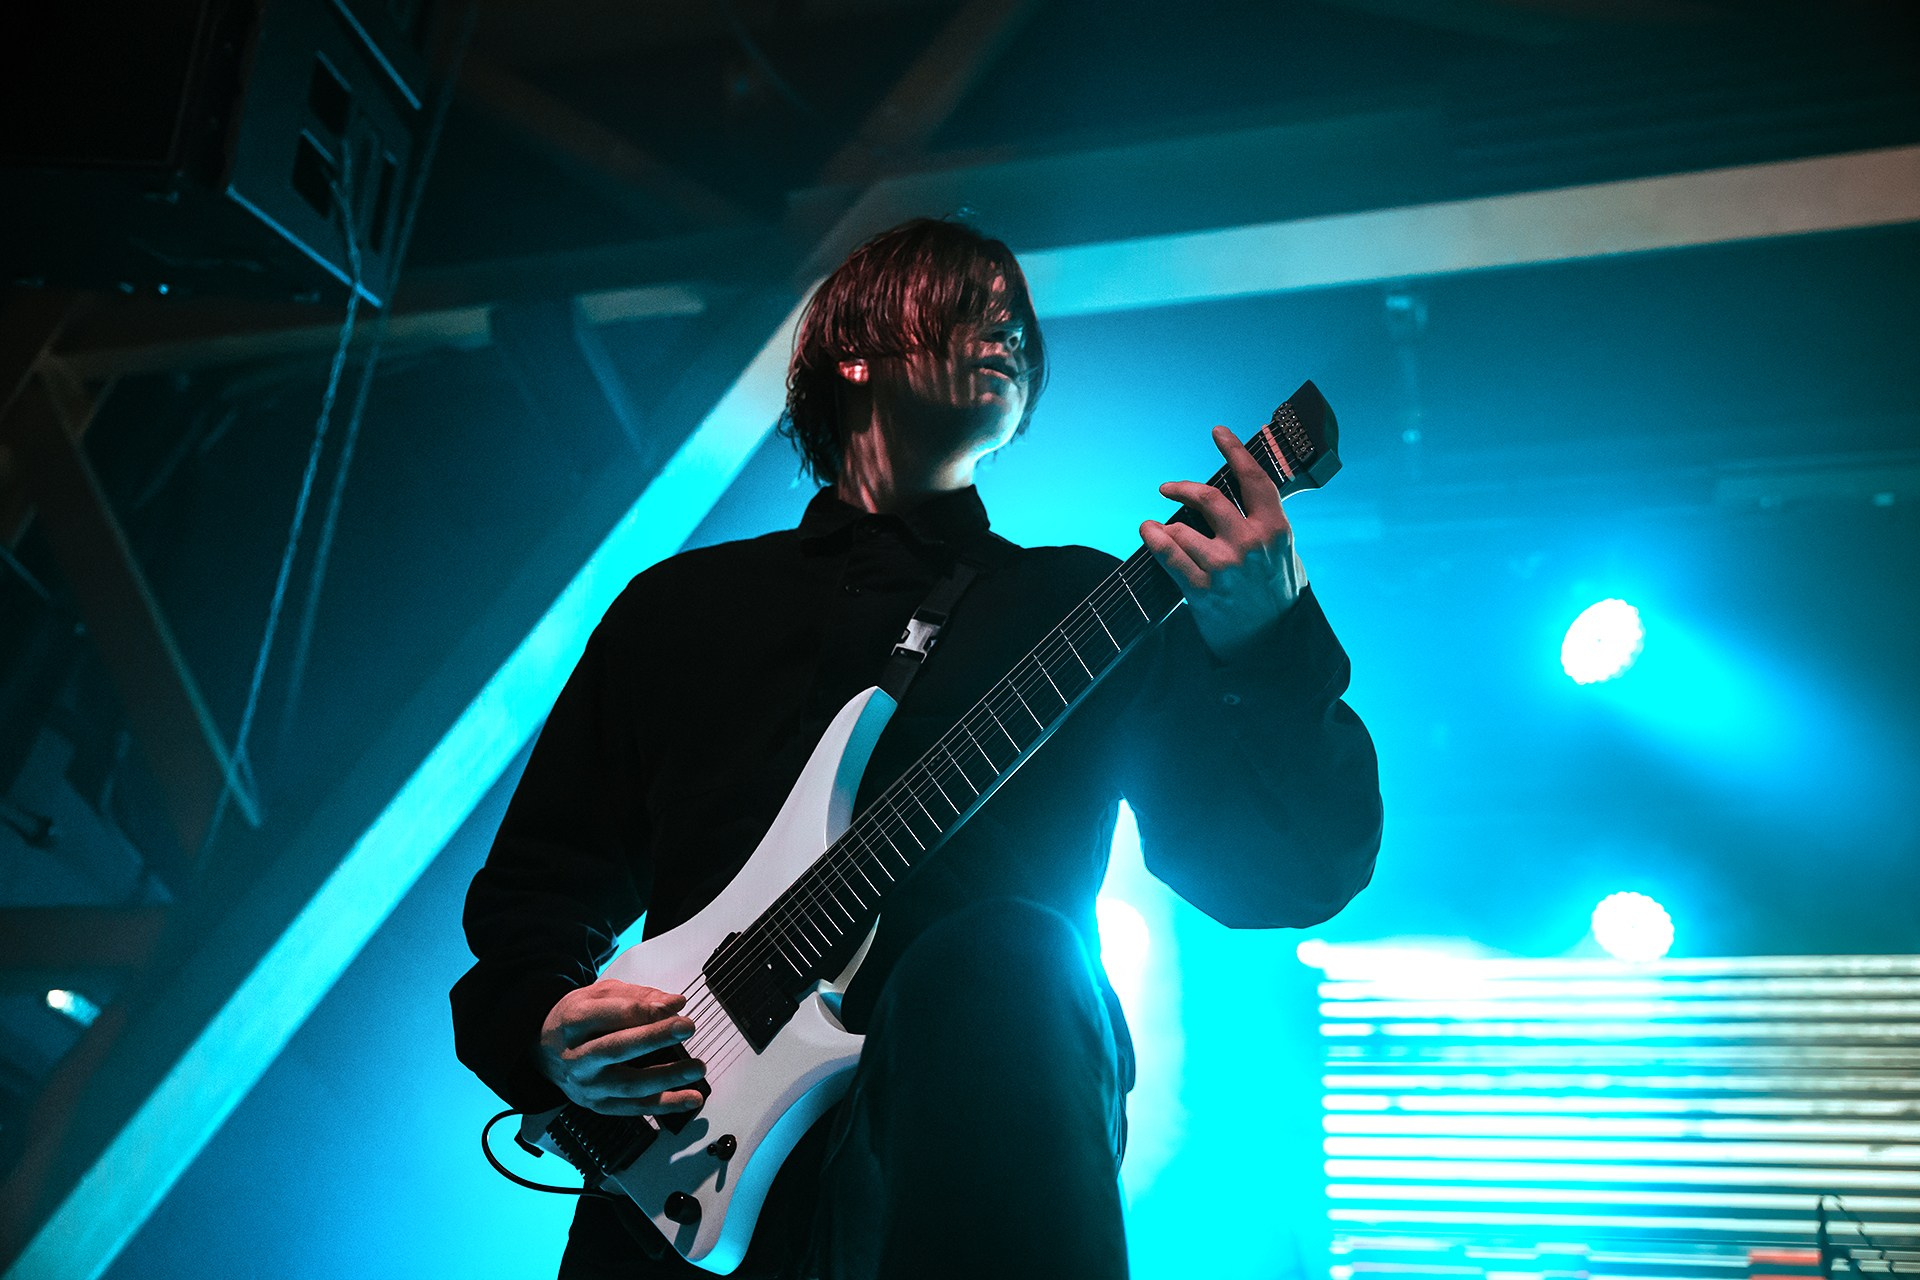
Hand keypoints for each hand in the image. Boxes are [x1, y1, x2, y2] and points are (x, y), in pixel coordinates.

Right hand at [536, 979, 705, 1115]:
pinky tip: (690, 1098)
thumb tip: (674, 1004)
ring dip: (667, 1077)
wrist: (543, 1051)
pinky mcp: (599, 1105)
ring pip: (629, 1084)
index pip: (610, 1015)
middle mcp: (577, 1057)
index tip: (676, 1006)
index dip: (646, 1010)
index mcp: (573, 1022)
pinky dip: (666, 1105)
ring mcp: (588, 1085)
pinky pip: (635, 1108)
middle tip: (686, 1027)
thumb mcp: (598, 995)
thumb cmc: (576, 1020)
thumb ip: (637, 997)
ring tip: (697, 1067)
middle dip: (654, 1037)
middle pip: (617, 1047)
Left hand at [1141, 425, 1306, 659]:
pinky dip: (1154, 539)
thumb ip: (1267, 521)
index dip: (1234, 450)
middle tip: (1167, 488)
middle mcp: (1251, 544)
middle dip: (1181, 488)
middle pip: (1207, 498)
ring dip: (1164, 524)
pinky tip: (1148, 532)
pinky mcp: (1203, 591)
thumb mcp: (1285, 552)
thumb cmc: (1277, 593)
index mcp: (1276, 529)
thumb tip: (1244, 490)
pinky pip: (1169, 556)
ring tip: (1157, 527)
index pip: (1253, 478)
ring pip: (1181, 527)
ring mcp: (1226, 568)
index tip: (1218, 432)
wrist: (1272, 643)